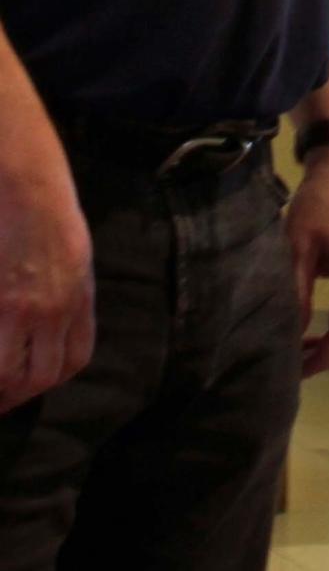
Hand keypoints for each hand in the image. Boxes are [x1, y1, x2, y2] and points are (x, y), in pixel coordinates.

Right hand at [0, 146, 92, 413]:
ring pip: (5, 376)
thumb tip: (47, 327)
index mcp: (78, 293)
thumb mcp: (72, 249)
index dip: (48, 377)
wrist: (19, 174)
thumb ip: (65, 289)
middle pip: (38, 378)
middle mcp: (51, 307)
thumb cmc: (43, 201)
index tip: (26, 381)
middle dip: (14, 395)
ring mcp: (16, 306)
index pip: (73, 359)